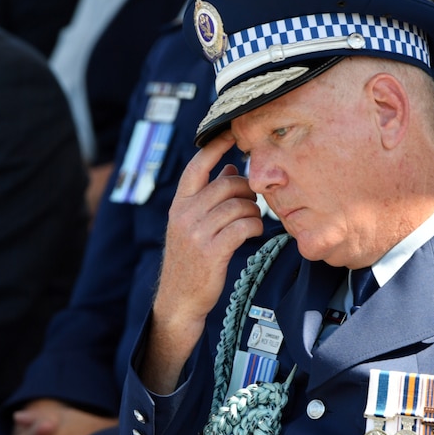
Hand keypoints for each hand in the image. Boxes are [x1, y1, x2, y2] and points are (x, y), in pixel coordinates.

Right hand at [142, 133, 263, 393]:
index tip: (232, 133)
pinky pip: (244, 226)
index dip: (216, 147)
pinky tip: (253, 232)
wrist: (178, 301)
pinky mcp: (212, 252)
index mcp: (179, 204)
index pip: (197, 166)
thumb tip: (231, 168)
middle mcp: (184, 214)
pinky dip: (255, 226)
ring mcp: (197, 233)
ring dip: (253, 211)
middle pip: (227, 184)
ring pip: (239, 205)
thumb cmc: (191, 260)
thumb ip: (209, 196)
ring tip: (253, 221)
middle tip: (253, 201)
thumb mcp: (192, 224)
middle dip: (247, 190)